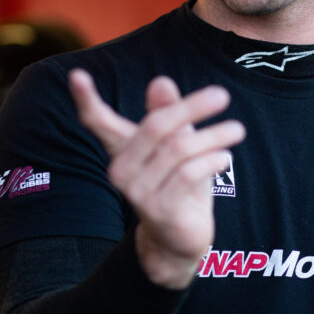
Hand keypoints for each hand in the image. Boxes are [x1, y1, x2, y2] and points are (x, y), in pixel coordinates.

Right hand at [68, 69, 244, 288]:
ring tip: (237, 130)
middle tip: (222, 95)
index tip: (77, 74)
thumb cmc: (178, 183)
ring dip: (213, 136)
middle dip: (191, 107)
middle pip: (156, 125)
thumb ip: (168, 113)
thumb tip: (160, 82)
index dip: (85, 99)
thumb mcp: (175, 144)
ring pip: (179, 148)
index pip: (98, 122)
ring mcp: (138, 192)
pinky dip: (212, 160)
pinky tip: (225, 156)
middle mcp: (121, 170)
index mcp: (122, 149)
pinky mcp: (159, 210)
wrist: (180, 239)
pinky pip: (189, 173)